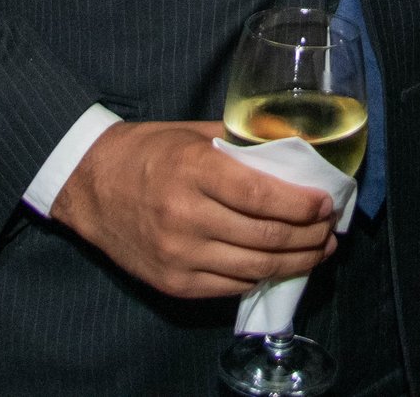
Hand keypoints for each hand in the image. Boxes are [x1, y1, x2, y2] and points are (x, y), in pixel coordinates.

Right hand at [51, 119, 339, 298]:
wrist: (89, 185)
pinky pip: (230, 286)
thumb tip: (296, 153)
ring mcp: (178, 254)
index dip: (301, 205)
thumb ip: (243, 145)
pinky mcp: (172, 281)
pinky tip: (279, 266)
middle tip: (330, 230)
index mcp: (193, 170)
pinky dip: (261, 277)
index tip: (326, 204)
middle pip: (265, 236)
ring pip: (254, 267)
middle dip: (309, 237)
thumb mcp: (194, 133)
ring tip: (318, 251)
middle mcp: (185, 216)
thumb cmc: (147, 151)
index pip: (260, 196)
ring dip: (296, 262)